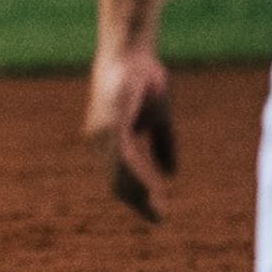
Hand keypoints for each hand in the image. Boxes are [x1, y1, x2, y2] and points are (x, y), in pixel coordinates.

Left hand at [85, 45, 176, 221]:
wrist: (134, 54)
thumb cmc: (144, 83)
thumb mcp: (158, 120)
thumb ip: (162, 146)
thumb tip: (171, 174)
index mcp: (108, 141)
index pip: (120, 178)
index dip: (139, 197)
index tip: (159, 214)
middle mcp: (99, 140)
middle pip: (116, 182)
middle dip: (139, 202)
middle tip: (159, 217)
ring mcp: (102, 133)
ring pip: (119, 174)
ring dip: (139, 194)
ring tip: (157, 209)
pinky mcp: (111, 123)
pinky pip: (124, 157)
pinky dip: (139, 174)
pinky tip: (153, 187)